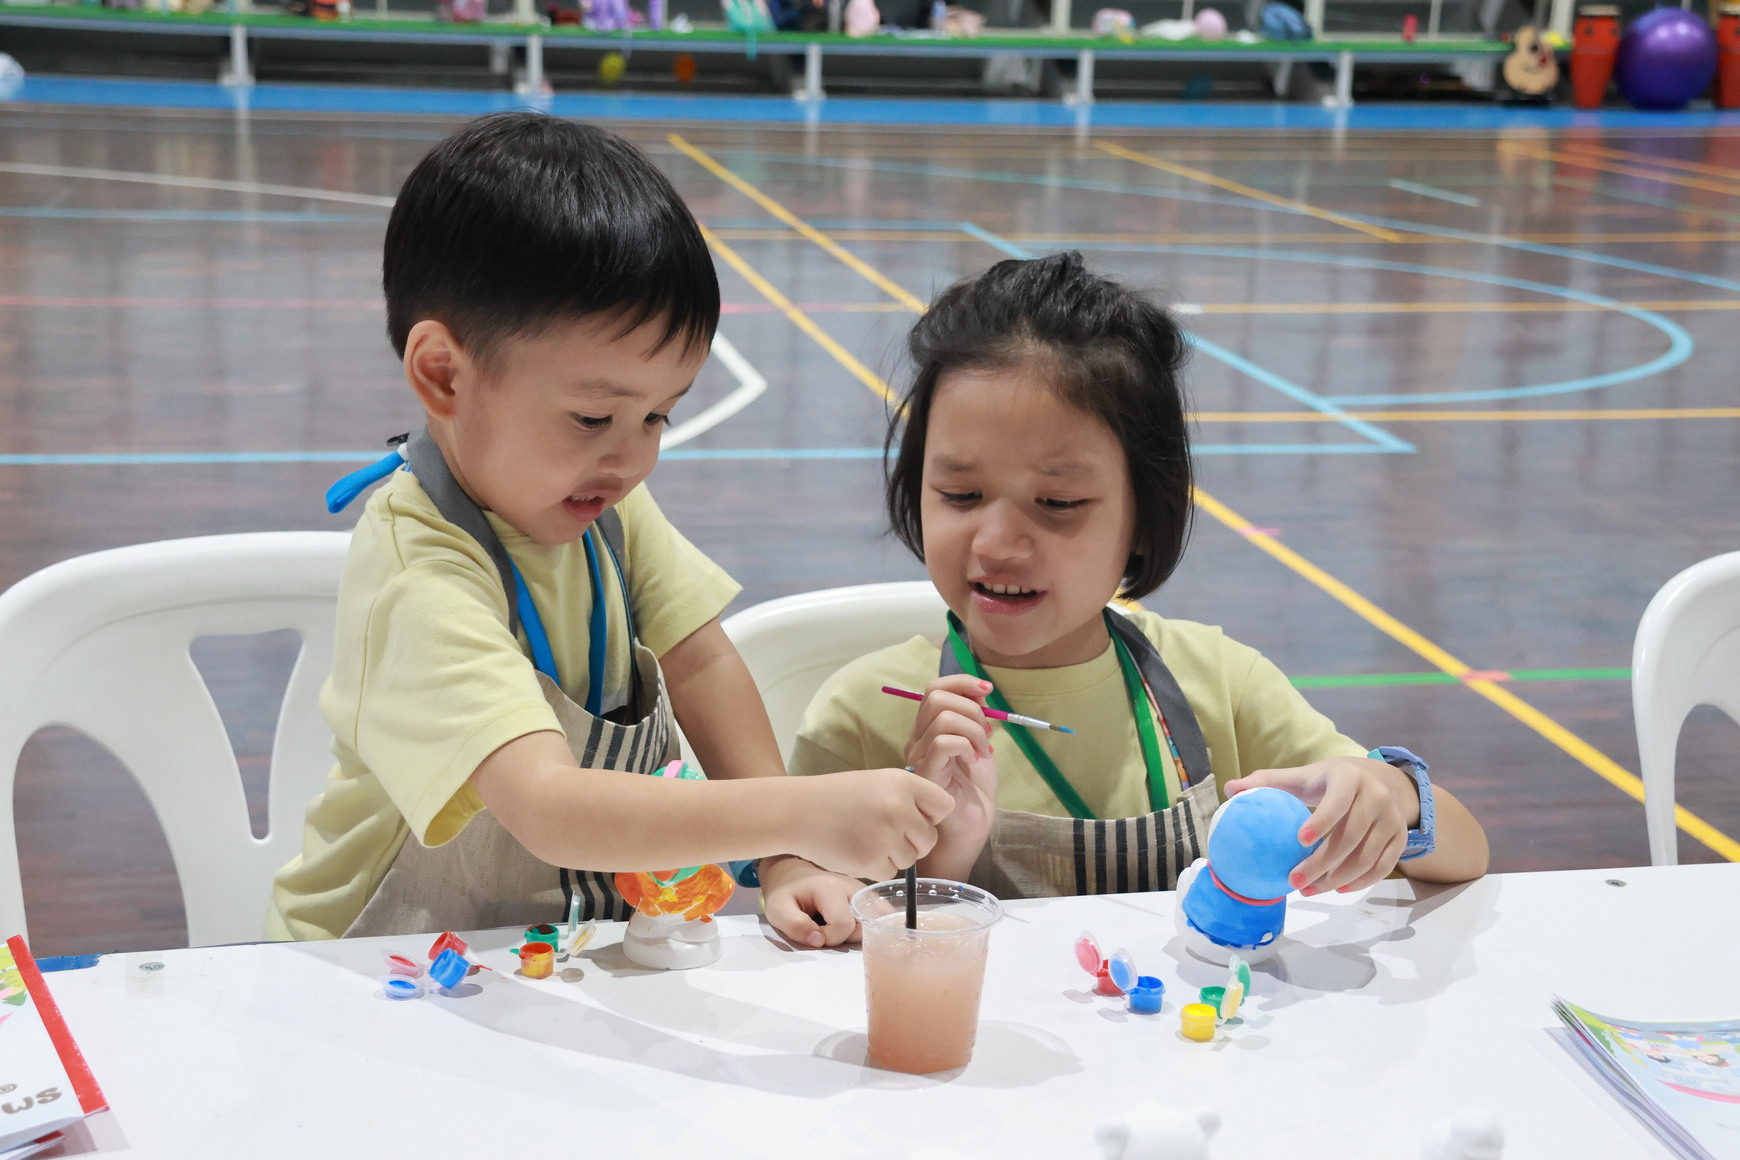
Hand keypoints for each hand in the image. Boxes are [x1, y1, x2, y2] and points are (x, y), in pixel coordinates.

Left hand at [758, 854, 861, 948]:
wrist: (794, 875)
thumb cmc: (786, 893)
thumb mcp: (778, 910)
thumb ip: (795, 926)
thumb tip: (818, 940)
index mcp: (830, 888)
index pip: (843, 925)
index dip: (828, 938)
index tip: (814, 933)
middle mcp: (852, 886)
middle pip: (861, 926)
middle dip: (843, 937)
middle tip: (825, 929)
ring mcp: (862, 890)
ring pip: (871, 923)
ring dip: (854, 932)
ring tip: (834, 925)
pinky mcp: (867, 896)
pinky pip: (875, 917)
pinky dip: (864, 926)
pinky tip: (849, 924)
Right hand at [790, 767, 953, 880]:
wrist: (798, 811)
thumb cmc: (839, 796)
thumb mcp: (878, 782)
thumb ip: (909, 797)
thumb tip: (936, 819)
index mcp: (903, 783)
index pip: (944, 806)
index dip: (929, 815)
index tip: (912, 816)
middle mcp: (898, 807)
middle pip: (929, 839)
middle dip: (911, 841)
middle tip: (883, 832)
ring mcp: (885, 835)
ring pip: (910, 859)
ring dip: (892, 855)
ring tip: (864, 837)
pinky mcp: (871, 860)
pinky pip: (889, 872)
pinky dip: (874, 867)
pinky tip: (855, 850)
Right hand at [901, 675, 998, 850]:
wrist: (971, 828)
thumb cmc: (974, 791)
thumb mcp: (980, 745)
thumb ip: (977, 718)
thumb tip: (980, 690)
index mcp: (929, 730)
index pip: (934, 688)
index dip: (962, 682)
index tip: (987, 691)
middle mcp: (918, 739)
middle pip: (935, 696)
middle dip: (971, 707)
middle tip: (987, 733)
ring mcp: (919, 756)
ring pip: (943, 717)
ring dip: (974, 729)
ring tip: (983, 751)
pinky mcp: (926, 774)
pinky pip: (944, 742)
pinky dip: (966, 745)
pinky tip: (974, 762)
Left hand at [1223, 756, 1419, 895]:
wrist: (1377, 780)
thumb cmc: (1329, 782)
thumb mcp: (1302, 777)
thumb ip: (1267, 782)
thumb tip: (1230, 788)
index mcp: (1350, 778)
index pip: (1338, 802)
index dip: (1321, 821)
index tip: (1299, 841)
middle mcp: (1377, 797)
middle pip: (1350, 838)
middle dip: (1322, 863)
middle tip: (1294, 880)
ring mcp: (1393, 819)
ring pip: (1367, 857)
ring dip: (1337, 879)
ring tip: (1308, 889)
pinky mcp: (1401, 838)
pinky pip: (1383, 866)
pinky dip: (1361, 882)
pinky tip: (1336, 889)